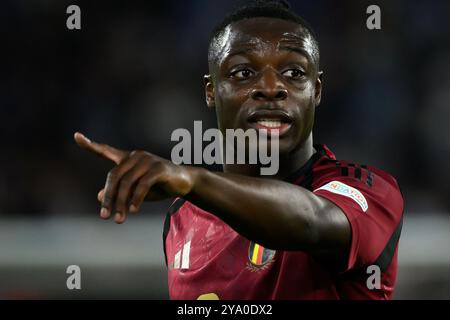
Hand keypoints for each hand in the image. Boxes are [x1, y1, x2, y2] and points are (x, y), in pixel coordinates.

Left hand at [74, 132, 195, 223]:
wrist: (184, 183)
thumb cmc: (158, 185)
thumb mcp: (135, 190)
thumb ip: (118, 191)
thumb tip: (98, 196)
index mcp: (128, 159)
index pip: (106, 150)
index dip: (90, 145)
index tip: (76, 136)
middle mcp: (135, 156)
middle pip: (114, 176)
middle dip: (108, 197)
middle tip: (104, 216)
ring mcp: (147, 160)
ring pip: (127, 183)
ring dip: (121, 203)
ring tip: (119, 219)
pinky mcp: (159, 168)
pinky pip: (142, 185)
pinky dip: (136, 199)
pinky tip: (134, 210)